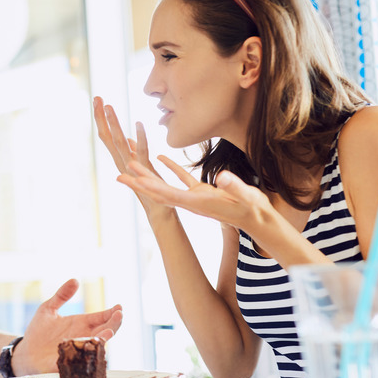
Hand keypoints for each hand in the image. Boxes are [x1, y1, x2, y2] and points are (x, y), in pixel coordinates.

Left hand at [12, 279, 122, 374]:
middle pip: (105, 330)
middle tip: (119, 315)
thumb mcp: (48, 308)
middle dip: (114, 323)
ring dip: (104, 338)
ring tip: (109, 331)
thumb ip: (61, 295)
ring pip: (96, 344)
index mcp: (81, 323)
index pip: (101, 317)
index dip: (112, 313)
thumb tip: (74, 280)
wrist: (26, 351)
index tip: (119, 307)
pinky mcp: (69, 360)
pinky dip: (87, 352)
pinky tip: (92, 346)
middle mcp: (83, 336)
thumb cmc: (38, 331)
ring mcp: (78, 348)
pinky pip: (81, 357)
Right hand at [93, 96, 166, 217]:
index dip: (102, 119)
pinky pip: (142, 151)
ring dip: (113, 124)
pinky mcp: (145, 171)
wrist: (159, 210)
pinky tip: (139, 123)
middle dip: (102, 117)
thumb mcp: (141, 166)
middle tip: (97, 98)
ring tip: (109, 106)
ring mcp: (132, 166)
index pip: (108, 136)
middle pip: (108, 136)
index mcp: (121, 159)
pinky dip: (140, 137)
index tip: (99, 101)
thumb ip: (134, 151)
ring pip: (119, 142)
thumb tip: (130, 138)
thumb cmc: (151, 187)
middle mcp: (123, 162)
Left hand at [119, 156, 271, 234]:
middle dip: (139, 183)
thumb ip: (234, 187)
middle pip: (159, 192)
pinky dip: (170, 167)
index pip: (169, 194)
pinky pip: (181, 178)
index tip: (134, 180)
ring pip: (165, 184)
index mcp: (198, 203)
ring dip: (148, 175)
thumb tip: (222, 178)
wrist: (259, 221)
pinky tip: (160, 157)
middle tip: (119, 174)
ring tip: (132, 162)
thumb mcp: (246, 197)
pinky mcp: (201, 191)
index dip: (151, 187)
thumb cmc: (253, 210)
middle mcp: (191, 201)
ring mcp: (194, 197)